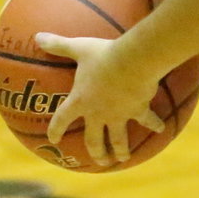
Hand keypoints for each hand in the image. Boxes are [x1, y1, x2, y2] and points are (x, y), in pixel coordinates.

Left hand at [39, 33, 164, 165]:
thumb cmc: (102, 55)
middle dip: (96, 152)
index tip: (53, 139)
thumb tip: (38, 36)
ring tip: (123, 158)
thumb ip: (58, 45)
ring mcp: (119, 115)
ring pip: (119, 139)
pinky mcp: (138, 110)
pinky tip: (161, 129)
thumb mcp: (79, 48)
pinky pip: (147, 120)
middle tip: (99, 161)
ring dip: (121, 151)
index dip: (55, 129)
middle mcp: (99, 113)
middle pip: (94, 140)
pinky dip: (154, 125)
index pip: (62, 119)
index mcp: (81, 101)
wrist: (132, 61)